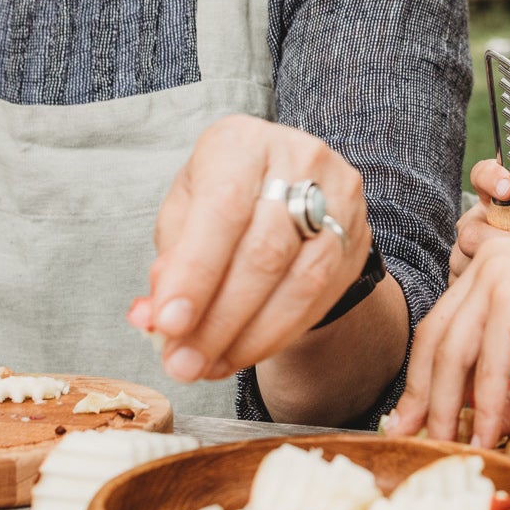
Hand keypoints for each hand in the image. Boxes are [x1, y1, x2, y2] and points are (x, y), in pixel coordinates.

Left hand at [139, 115, 372, 382]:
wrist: (286, 189)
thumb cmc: (223, 199)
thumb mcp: (185, 215)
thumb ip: (171, 261)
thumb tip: (153, 318)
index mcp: (242, 142)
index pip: (223, 209)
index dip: (196, 272)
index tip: (168, 325)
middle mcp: (299, 159)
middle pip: (264, 251)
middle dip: (218, 319)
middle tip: (183, 364)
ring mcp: (338, 197)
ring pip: (300, 281)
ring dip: (248, 336)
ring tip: (209, 366)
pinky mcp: (356, 235)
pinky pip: (320, 298)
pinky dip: (276, 335)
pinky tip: (241, 354)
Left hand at [389, 235, 509, 447]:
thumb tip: (481, 431)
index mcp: (491, 269)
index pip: (441, 327)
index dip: (422, 377)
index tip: (413, 420)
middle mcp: (487, 263)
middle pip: (435, 338)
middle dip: (420, 395)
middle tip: (409, 438)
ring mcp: (499, 275)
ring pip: (453, 352)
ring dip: (446, 407)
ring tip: (447, 446)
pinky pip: (488, 363)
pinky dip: (484, 405)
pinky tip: (486, 435)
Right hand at [451, 158, 509, 276]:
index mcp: (500, 197)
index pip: (483, 175)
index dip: (491, 178)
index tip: (509, 188)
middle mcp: (479, 219)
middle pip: (468, 226)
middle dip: (499, 239)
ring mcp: (467, 249)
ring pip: (464, 257)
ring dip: (499, 265)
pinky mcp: (464, 277)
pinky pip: (465, 282)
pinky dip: (491, 285)